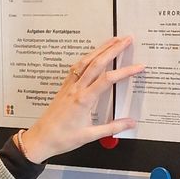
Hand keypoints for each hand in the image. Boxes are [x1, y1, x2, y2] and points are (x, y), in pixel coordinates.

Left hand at [18, 37, 144, 161]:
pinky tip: (92, 54)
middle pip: (97, 63)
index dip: (125, 71)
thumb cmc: (62, 138)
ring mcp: (69, 86)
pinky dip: (87, 57)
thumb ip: (113, 127)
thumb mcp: (90, 135)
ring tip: (112, 40)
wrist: (41, 139)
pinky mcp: (64, 87)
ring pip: (86, 61)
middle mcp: (76, 89)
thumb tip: (130, 123)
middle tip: (126, 39)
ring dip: (100, 49)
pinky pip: (76, 67)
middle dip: (113, 49)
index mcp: (84, 100)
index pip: (108, 79)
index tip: (138, 67)